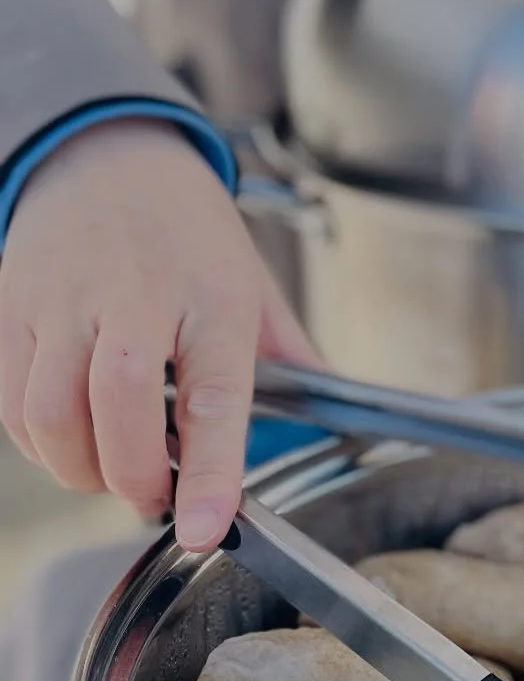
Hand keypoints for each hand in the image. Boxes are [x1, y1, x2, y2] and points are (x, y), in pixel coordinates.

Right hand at [0, 119, 318, 550]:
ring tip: (114, 465)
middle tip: (155, 496)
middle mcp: (133, 296)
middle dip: (133, 478)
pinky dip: (40, 443)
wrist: (105, 153)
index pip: (214, 397)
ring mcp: (62, 301)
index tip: (202, 527)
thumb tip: (334, 411)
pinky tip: (74, 434)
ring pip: (50, 416)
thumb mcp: (254, 283)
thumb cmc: (186, 229)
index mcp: (212, 296)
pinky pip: (11, 404)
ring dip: (81, 468)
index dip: (207, 472)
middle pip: (119, 410)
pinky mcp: (9, 308)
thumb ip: (290, 356)